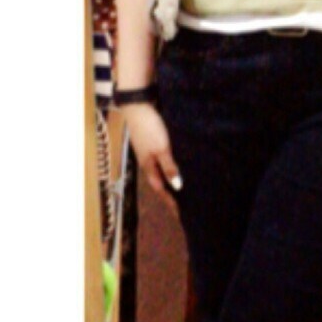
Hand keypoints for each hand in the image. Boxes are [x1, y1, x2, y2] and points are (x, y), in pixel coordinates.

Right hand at [120, 103, 182, 221]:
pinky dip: (169, 167)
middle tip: (184, 204)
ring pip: (160, 171)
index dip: (170, 202)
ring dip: (170, 180)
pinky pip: (162, 160)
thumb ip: (168, 167)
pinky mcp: (151, 143)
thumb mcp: (162, 149)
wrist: (137, 106)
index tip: (180, 215)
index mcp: (149, 167)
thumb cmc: (150, 128)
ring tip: (183, 188)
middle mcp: (148, 162)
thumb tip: (177, 187)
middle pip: (160, 183)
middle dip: (171, 194)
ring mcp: (148, 152)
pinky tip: (177, 165)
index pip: (161, 190)